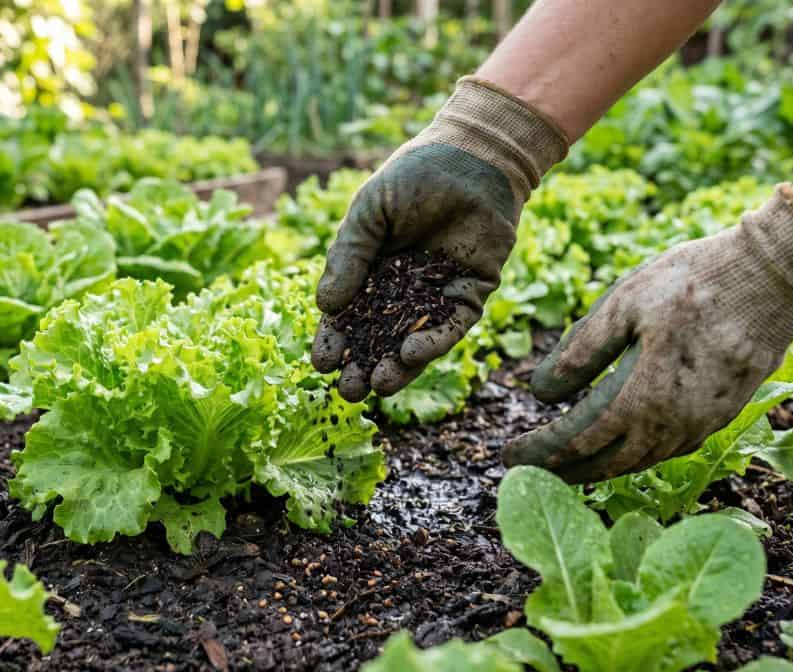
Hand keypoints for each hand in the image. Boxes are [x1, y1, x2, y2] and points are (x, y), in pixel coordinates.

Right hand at [312, 77, 567, 401]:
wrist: (472, 159)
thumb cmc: (413, 178)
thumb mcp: (369, 214)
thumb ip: (348, 257)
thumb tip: (326, 306)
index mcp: (371, 272)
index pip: (348, 316)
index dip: (335, 341)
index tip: (321, 363)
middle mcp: (402, 290)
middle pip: (379, 339)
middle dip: (363, 366)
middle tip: (348, 391)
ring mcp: (436, 296)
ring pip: (413, 342)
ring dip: (396, 368)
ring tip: (377, 387)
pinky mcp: (470, 295)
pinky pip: (451, 328)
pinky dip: (431, 344)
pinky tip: (410, 356)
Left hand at [504, 185, 792, 482]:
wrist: (775, 278)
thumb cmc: (694, 281)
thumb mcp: (625, 303)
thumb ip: (581, 350)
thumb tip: (540, 392)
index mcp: (644, 395)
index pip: (580, 439)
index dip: (542, 452)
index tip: (509, 455)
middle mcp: (675, 422)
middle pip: (609, 463)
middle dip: (564, 471)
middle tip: (529, 472)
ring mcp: (704, 423)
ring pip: (641, 461)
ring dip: (599, 468)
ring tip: (565, 466)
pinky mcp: (722, 416)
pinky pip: (669, 449)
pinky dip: (635, 455)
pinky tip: (618, 447)